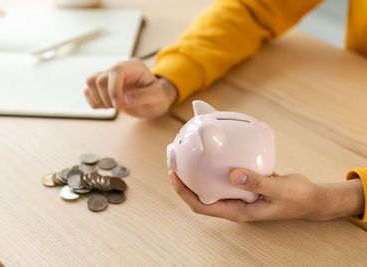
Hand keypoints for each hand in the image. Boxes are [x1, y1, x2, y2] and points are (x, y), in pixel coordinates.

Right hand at [84, 58, 177, 117]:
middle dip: (108, 97)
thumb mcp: (157, 96)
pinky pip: (88, 91)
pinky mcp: (102, 86)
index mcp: (133, 66)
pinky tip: (107, 107)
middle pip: (100, 79)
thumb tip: (123, 99)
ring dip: (99, 99)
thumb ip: (143, 96)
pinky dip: (94, 102)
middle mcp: (118, 68)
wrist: (154, 100)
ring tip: (114, 106)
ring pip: (91, 82)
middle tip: (120, 107)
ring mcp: (108, 76)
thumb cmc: (158, 96)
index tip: (117, 105)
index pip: (116, 70)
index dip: (113, 88)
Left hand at [169, 169, 364, 221]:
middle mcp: (234, 203)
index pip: (202, 206)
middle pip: (201, 196)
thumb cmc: (296, 199)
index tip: (174, 177)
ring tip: (189, 155)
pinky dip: (217, 165)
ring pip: (212, 184)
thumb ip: (256, 183)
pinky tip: (216, 150)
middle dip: (186, 182)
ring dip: (199, 173)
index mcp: (237, 211)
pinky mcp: (244, 183)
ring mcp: (238, 193)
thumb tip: (233, 174)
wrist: (311, 197)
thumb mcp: (278, 191)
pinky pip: (225, 174)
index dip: (185, 193)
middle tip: (176, 162)